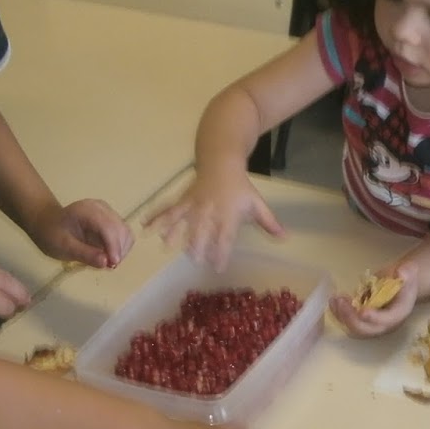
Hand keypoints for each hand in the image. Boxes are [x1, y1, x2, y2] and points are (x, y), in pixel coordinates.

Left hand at [30, 198, 133, 267]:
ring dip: (121, 250)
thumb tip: (105, 262)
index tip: (112, 264)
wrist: (49, 224)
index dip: (113, 246)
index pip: (108, 227)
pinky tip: (110, 255)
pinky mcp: (112, 219)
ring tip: (108, 262)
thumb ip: (84, 254)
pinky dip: (121, 247)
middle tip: (109, 267)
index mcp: (87, 210)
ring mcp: (108, 212)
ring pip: (125, 231)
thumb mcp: (64, 247)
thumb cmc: (53, 235)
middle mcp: (101, 207)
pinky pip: (123, 234)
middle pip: (120, 228)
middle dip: (118, 250)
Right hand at [144, 170, 283, 269]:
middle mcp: (209, 211)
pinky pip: (167, 209)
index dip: (221, 253)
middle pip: (201, 231)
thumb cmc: (240, 187)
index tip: (218, 267)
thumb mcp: (257, 204)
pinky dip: (156, 216)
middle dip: (196, 246)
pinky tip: (144, 225)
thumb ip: (269, 223)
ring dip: (173, 233)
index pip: (224, 238)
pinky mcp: (182, 200)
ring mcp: (193, 205)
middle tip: (194, 259)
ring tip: (166, 245)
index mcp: (227, 215)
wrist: (222, 161)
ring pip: (181, 220)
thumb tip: (285, 238)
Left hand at [329, 262, 418, 338]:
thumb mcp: (409, 273)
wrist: (400, 286)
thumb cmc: (404, 280)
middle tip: (341, 302)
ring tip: (335, 299)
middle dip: (352, 319)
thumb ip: (407, 272)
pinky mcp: (361, 321)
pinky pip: (348, 322)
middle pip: (367, 330)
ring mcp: (372, 324)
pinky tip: (333, 300)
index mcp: (399, 314)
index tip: (362, 311)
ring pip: (354, 328)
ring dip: (342, 317)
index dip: (375, 318)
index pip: (387, 320)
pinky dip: (338, 314)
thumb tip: (401, 272)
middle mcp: (385, 324)